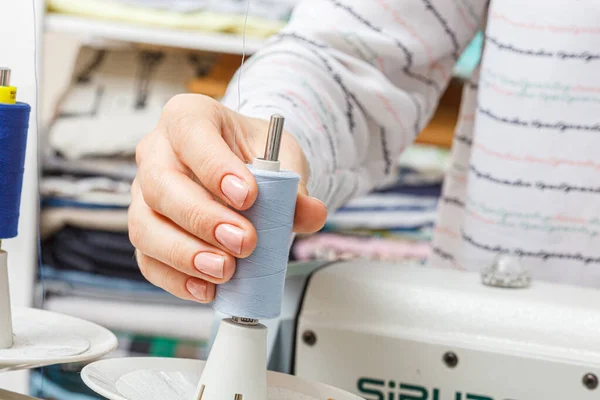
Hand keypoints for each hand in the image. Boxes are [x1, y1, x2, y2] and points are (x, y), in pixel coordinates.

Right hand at [129, 94, 326, 302]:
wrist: (240, 168)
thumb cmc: (252, 154)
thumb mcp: (281, 157)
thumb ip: (294, 186)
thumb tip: (310, 213)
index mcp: (188, 117)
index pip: (191, 134)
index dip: (215, 167)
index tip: (248, 197)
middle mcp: (157, 152)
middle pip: (162, 185)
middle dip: (203, 219)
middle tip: (244, 242)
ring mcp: (145, 193)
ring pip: (146, 226)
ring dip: (186, 254)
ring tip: (225, 270)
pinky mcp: (146, 229)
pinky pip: (149, 259)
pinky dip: (176, 279)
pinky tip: (206, 287)